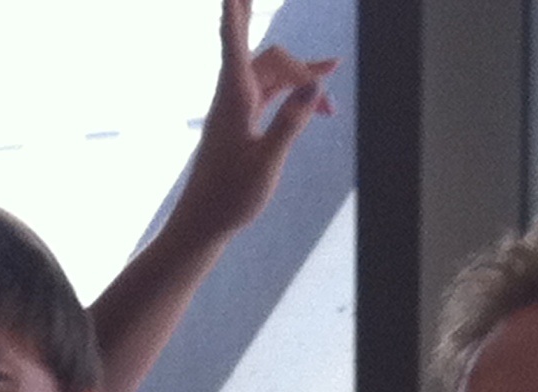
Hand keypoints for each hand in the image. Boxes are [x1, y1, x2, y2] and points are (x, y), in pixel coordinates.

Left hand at [169, 0, 338, 247]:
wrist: (202, 225)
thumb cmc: (229, 198)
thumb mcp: (267, 162)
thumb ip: (291, 122)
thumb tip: (314, 85)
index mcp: (234, 100)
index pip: (233, 42)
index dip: (235, 11)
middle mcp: (233, 98)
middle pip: (270, 59)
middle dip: (299, 61)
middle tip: (329, 65)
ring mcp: (238, 110)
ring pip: (275, 77)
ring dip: (303, 78)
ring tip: (335, 69)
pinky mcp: (242, 123)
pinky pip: (272, 96)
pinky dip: (295, 97)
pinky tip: (319, 108)